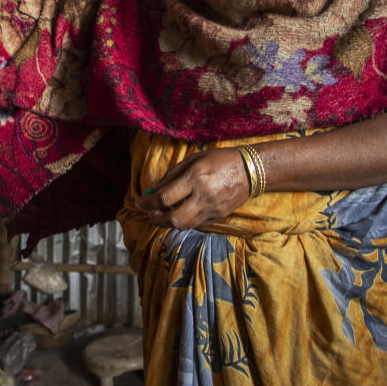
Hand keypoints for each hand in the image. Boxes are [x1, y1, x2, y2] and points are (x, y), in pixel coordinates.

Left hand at [133, 147, 249, 229]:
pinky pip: (194, 225)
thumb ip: (172, 175)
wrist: (250, 171)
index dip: (147, 202)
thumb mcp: (193, 159)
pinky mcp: (218, 218)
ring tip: (158, 215)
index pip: (165, 198)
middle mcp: (203, 197)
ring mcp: (212, 210)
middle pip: (173, 218)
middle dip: (155, 217)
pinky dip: (182, 221)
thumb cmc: (220, 159)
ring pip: (183, 225)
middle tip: (147, 212)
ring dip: (166, 222)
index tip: (136, 201)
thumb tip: (153, 189)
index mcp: (196, 179)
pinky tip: (176, 214)